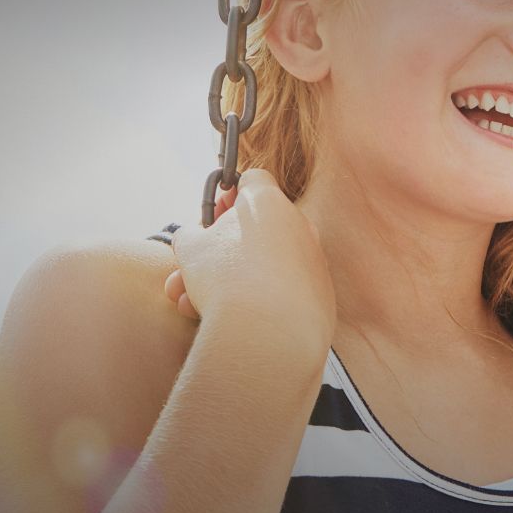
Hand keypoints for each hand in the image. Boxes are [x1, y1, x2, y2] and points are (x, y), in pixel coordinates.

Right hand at [164, 169, 335, 353]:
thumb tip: (197, 237)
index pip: (253, 180)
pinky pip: (285, 289)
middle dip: (221, 250)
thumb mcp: (190, 248)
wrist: (268, 332)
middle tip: (193, 268)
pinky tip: (231, 320)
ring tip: (191, 303)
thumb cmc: (224, 279)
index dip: (229, 194)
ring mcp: (314, 260)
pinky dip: (260, 300)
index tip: (213, 214)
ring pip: (266, 265)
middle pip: (257, 229)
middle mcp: (300, 226)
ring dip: (230, 281)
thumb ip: (192, 234)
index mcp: (270, 203)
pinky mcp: (322, 293)